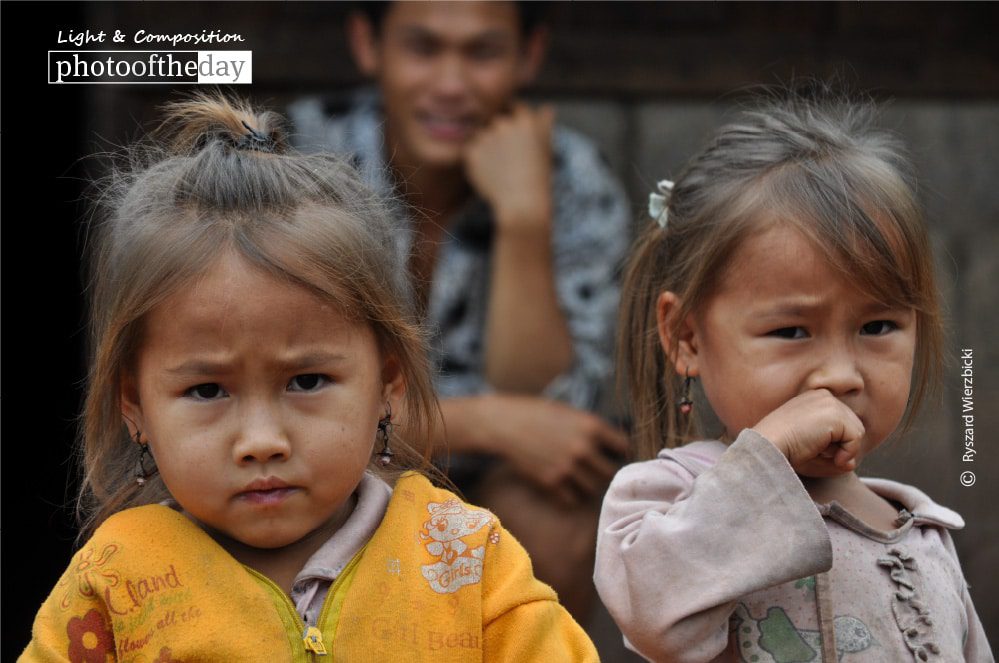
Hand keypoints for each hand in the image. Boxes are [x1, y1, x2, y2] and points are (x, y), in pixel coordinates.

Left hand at [463, 103, 554, 231]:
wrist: (522, 204)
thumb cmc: (538, 179)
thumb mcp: (546, 149)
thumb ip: (544, 126)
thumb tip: (547, 108)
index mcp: (525, 121)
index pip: (515, 107)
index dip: (513, 119)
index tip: (513, 136)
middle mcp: (504, 124)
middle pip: (496, 121)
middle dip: (498, 135)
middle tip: (506, 159)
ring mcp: (486, 137)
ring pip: (481, 136)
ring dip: (486, 146)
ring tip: (498, 169)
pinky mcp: (472, 152)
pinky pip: (471, 152)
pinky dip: (477, 161)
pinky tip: (489, 175)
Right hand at [475, 394, 628, 504]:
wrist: (504, 424)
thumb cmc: (537, 414)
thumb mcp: (569, 412)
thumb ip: (591, 428)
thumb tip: (613, 445)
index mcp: (591, 426)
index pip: (624, 446)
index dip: (621, 452)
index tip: (615, 456)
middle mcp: (583, 448)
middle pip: (611, 472)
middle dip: (606, 473)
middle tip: (598, 473)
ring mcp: (567, 467)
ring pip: (593, 489)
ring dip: (589, 487)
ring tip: (581, 481)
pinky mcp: (550, 482)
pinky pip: (572, 500)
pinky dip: (570, 497)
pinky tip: (564, 488)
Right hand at [752, 389, 863, 473]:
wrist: (767, 445)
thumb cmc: (780, 448)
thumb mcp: (807, 445)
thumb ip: (832, 452)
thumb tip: (852, 464)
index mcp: (813, 398)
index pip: (841, 421)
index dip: (835, 441)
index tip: (817, 451)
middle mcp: (823, 395)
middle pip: (852, 425)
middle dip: (841, 445)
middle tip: (821, 455)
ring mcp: (829, 403)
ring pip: (856, 431)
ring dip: (844, 449)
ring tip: (822, 455)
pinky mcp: (835, 415)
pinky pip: (856, 438)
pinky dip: (848, 452)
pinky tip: (830, 457)